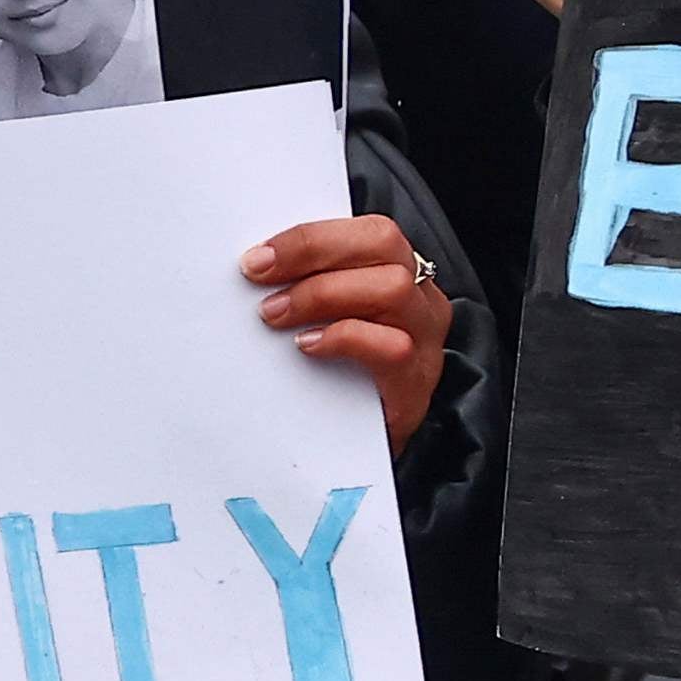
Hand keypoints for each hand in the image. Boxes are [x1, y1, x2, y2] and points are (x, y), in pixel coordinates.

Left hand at [248, 215, 449, 450]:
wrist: (358, 449)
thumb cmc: (336, 376)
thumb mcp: (325, 318)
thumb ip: (307, 284)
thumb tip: (254, 264)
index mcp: (398, 272)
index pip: (368, 230)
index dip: (311, 236)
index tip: (258, 256)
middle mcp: (420, 299)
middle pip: (384, 244)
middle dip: (313, 251)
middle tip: (259, 277)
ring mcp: (426, 339)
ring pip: (392, 287)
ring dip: (322, 294)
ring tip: (275, 315)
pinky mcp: (417, 384)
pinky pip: (393, 347)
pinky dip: (344, 338)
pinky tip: (307, 347)